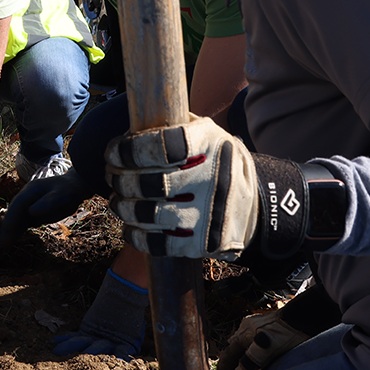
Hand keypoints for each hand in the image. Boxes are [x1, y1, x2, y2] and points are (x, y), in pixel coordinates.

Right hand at [1, 167, 91, 245]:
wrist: (74, 188)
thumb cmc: (68, 190)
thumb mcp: (61, 195)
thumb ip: (48, 202)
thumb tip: (31, 212)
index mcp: (31, 190)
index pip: (18, 204)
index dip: (12, 216)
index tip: (8, 229)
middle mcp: (26, 197)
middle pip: (14, 212)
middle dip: (8, 227)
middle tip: (3, 243)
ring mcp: (28, 205)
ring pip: (16, 219)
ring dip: (10, 232)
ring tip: (4, 246)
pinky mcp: (32, 213)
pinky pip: (22, 223)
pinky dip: (17, 232)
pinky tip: (12, 241)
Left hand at [105, 116, 307, 259]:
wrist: (257, 205)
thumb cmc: (217, 163)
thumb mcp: (208, 135)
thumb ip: (174, 126)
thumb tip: (130, 126)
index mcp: (210, 145)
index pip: (161, 146)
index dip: (128, 150)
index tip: (113, 152)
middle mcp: (211, 178)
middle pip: (149, 182)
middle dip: (120, 179)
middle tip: (112, 176)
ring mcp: (207, 213)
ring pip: (149, 214)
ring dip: (123, 207)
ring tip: (117, 200)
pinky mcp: (203, 242)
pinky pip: (159, 244)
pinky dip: (136, 236)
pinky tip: (129, 227)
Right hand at [216, 309, 312, 369]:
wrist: (311, 315)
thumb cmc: (290, 332)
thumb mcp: (268, 348)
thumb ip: (250, 364)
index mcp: (243, 333)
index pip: (227, 356)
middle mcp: (248, 329)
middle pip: (234, 352)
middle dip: (230, 368)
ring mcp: (260, 328)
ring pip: (244, 349)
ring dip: (241, 364)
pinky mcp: (272, 330)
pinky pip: (255, 347)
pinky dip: (252, 359)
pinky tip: (258, 366)